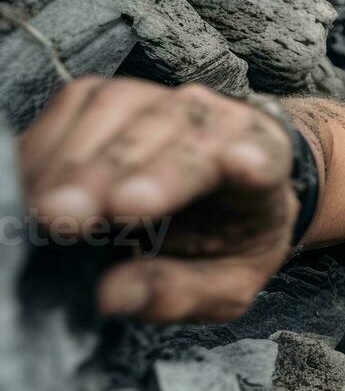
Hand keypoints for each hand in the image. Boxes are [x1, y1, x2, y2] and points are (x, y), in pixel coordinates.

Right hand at [20, 77, 297, 322]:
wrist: (218, 198)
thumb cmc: (228, 242)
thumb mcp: (224, 285)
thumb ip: (180, 292)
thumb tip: (112, 295)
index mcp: (267, 160)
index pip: (261, 155)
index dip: (248, 160)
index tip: (238, 167)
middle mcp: (216, 118)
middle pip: (173, 131)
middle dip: (120, 173)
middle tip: (73, 219)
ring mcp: (160, 99)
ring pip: (116, 112)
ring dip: (74, 164)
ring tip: (46, 213)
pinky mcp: (109, 95)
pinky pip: (73, 107)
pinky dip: (50, 149)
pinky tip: (32, 191)